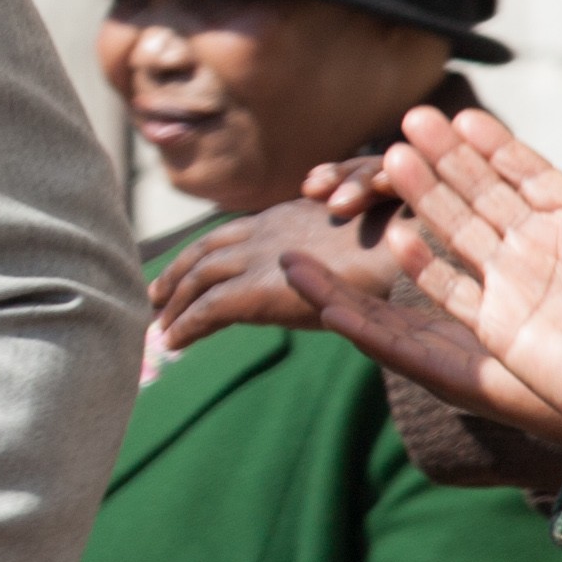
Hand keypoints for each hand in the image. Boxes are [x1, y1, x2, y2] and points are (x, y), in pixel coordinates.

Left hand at [147, 196, 391, 347]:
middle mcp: (263, 233)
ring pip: (198, 279)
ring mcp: (259, 258)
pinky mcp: (259, 290)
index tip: (179, 274)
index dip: (198, 254)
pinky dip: (185, 325)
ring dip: (174, 303)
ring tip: (158, 326)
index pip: (225, 235)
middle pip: (203, 252)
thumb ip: (317, 261)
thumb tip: (305, 283)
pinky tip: (173, 342)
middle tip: (154, 298)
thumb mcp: (344, 250)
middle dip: (174, 275)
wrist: (407, 248)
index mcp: (282, 219)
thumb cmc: (391, 251)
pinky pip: (209, 310)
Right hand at [293, 115, 561, 446]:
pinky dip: (425, 266)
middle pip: (484, 192)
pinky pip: (452, 290)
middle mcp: (540, 249)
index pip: (529, 174)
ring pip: (460, 229)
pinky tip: (399, 236)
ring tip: (395, 159)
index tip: (465, 117)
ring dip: (427, 195)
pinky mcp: (498, 326)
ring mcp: (515, 286)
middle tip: (413, 119)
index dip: (497, 146)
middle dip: (448, 157)